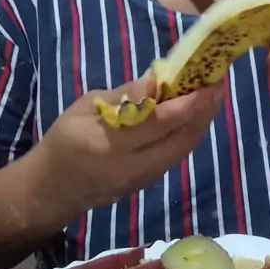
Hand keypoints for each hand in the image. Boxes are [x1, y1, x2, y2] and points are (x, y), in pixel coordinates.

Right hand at [36, 75, 223, 219]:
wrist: (51, 190)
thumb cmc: (64, 140)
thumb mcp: (85, 107)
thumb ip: (125, 96)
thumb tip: (160, 78)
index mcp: (111, 143)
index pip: (160, 122)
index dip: (190, 102)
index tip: (210, 80)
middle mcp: (133, 166)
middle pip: (181, 139)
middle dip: (204, 111)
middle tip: (218, 84)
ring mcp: (143, 179)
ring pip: (183, 150)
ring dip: (200, 123)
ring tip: (211, 97)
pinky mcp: (148, 184)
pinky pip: (175, 157)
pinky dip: (188, 135)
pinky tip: (193, 117)